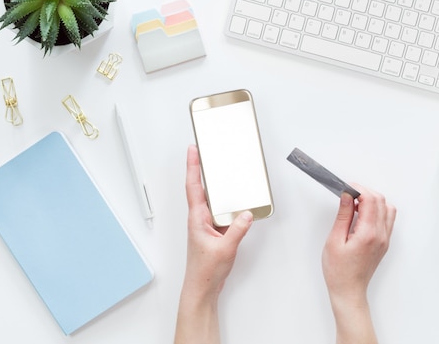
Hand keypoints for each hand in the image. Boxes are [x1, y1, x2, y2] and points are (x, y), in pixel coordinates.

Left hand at [174, 145, 252, 343]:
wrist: (202, 288)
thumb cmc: (205, 271)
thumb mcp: (225, 248)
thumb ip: (237, 230)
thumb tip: (246, 214)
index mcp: (197, 218)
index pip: (193, 186)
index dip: (192, 166)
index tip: (193, 150)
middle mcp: (199, 219)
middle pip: (200, 188)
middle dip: (201, 169)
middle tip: (206, 152)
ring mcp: (206, 225)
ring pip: (211, 200)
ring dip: (216, 187)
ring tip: (223, 172)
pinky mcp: (213, 232)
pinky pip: (220, 212)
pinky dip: (227, 205)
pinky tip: (237, 204)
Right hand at [322, 186, 395, 343]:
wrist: (348, 290)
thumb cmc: (338, 271)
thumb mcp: (334, 240)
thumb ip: (343, 215)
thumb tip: (347, 196)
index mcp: (368, 234)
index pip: (370, 200)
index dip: (359, 189)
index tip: (347, 188)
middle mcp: (381, 235)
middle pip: (381, 201)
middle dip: (365, 192)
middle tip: (349, 194)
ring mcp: (385, 239)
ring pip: (388, 208)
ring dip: (374, 200)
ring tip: (356, 203)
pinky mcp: (384, 242)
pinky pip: (387, 219)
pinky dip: (378, 210)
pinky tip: (363, 214)